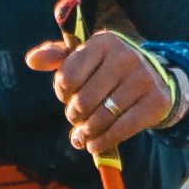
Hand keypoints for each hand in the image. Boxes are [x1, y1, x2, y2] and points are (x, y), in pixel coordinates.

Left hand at [27, 0, 185, 154]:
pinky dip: (104, 142)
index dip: (62, 93)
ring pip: (102, 117)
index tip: (67, 96)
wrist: (157, 79)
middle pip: (84, 101)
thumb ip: (57, 58)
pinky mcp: (155, 101)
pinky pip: (121, 129)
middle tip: (76, 119)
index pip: (68, 76)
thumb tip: (32, 61)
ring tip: (82, 137)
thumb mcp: (86, 58)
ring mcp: (142, 79)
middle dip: (74, 115)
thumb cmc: (109, 70)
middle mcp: (124, 57)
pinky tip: (94, 145)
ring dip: (87, 133)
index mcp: (103, 43)